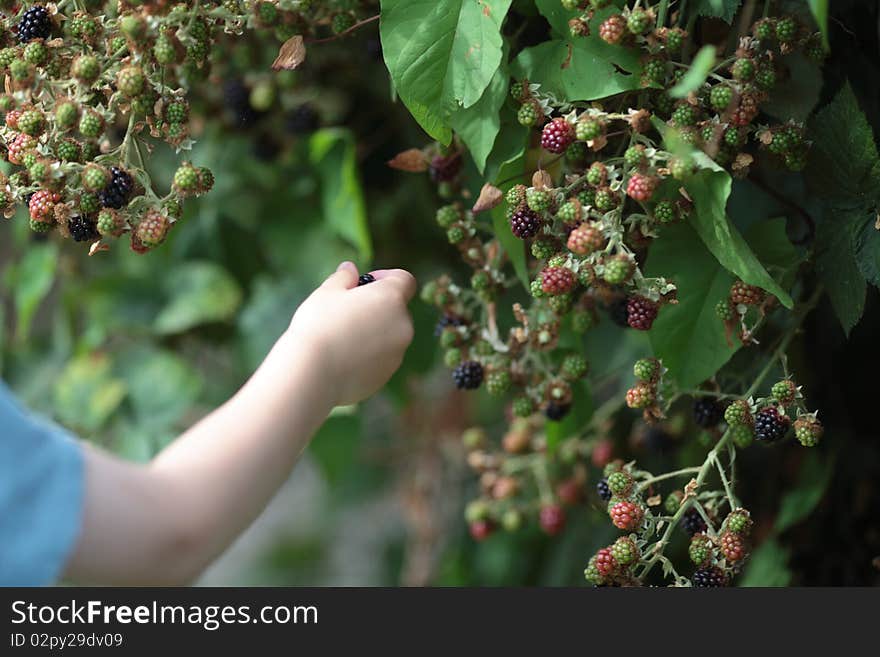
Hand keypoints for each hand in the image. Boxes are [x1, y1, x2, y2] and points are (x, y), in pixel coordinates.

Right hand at [287, 262, 416, 405]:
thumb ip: (344, 277)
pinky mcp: (387, 375)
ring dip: (373, 331)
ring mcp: (397, 353)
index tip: (363, 284)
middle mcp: (403, 325)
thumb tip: (350, 269)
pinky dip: (368, 354)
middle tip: (347, 311)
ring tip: (341, 337)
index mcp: (391, 298)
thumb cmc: (319, 326)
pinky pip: (381, 358)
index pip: (405, 280)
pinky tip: (342, 357)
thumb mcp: (327, 292)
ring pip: (390, 335)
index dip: (386, 277)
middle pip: (397, 309)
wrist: (313, 374)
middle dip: (377, 306)